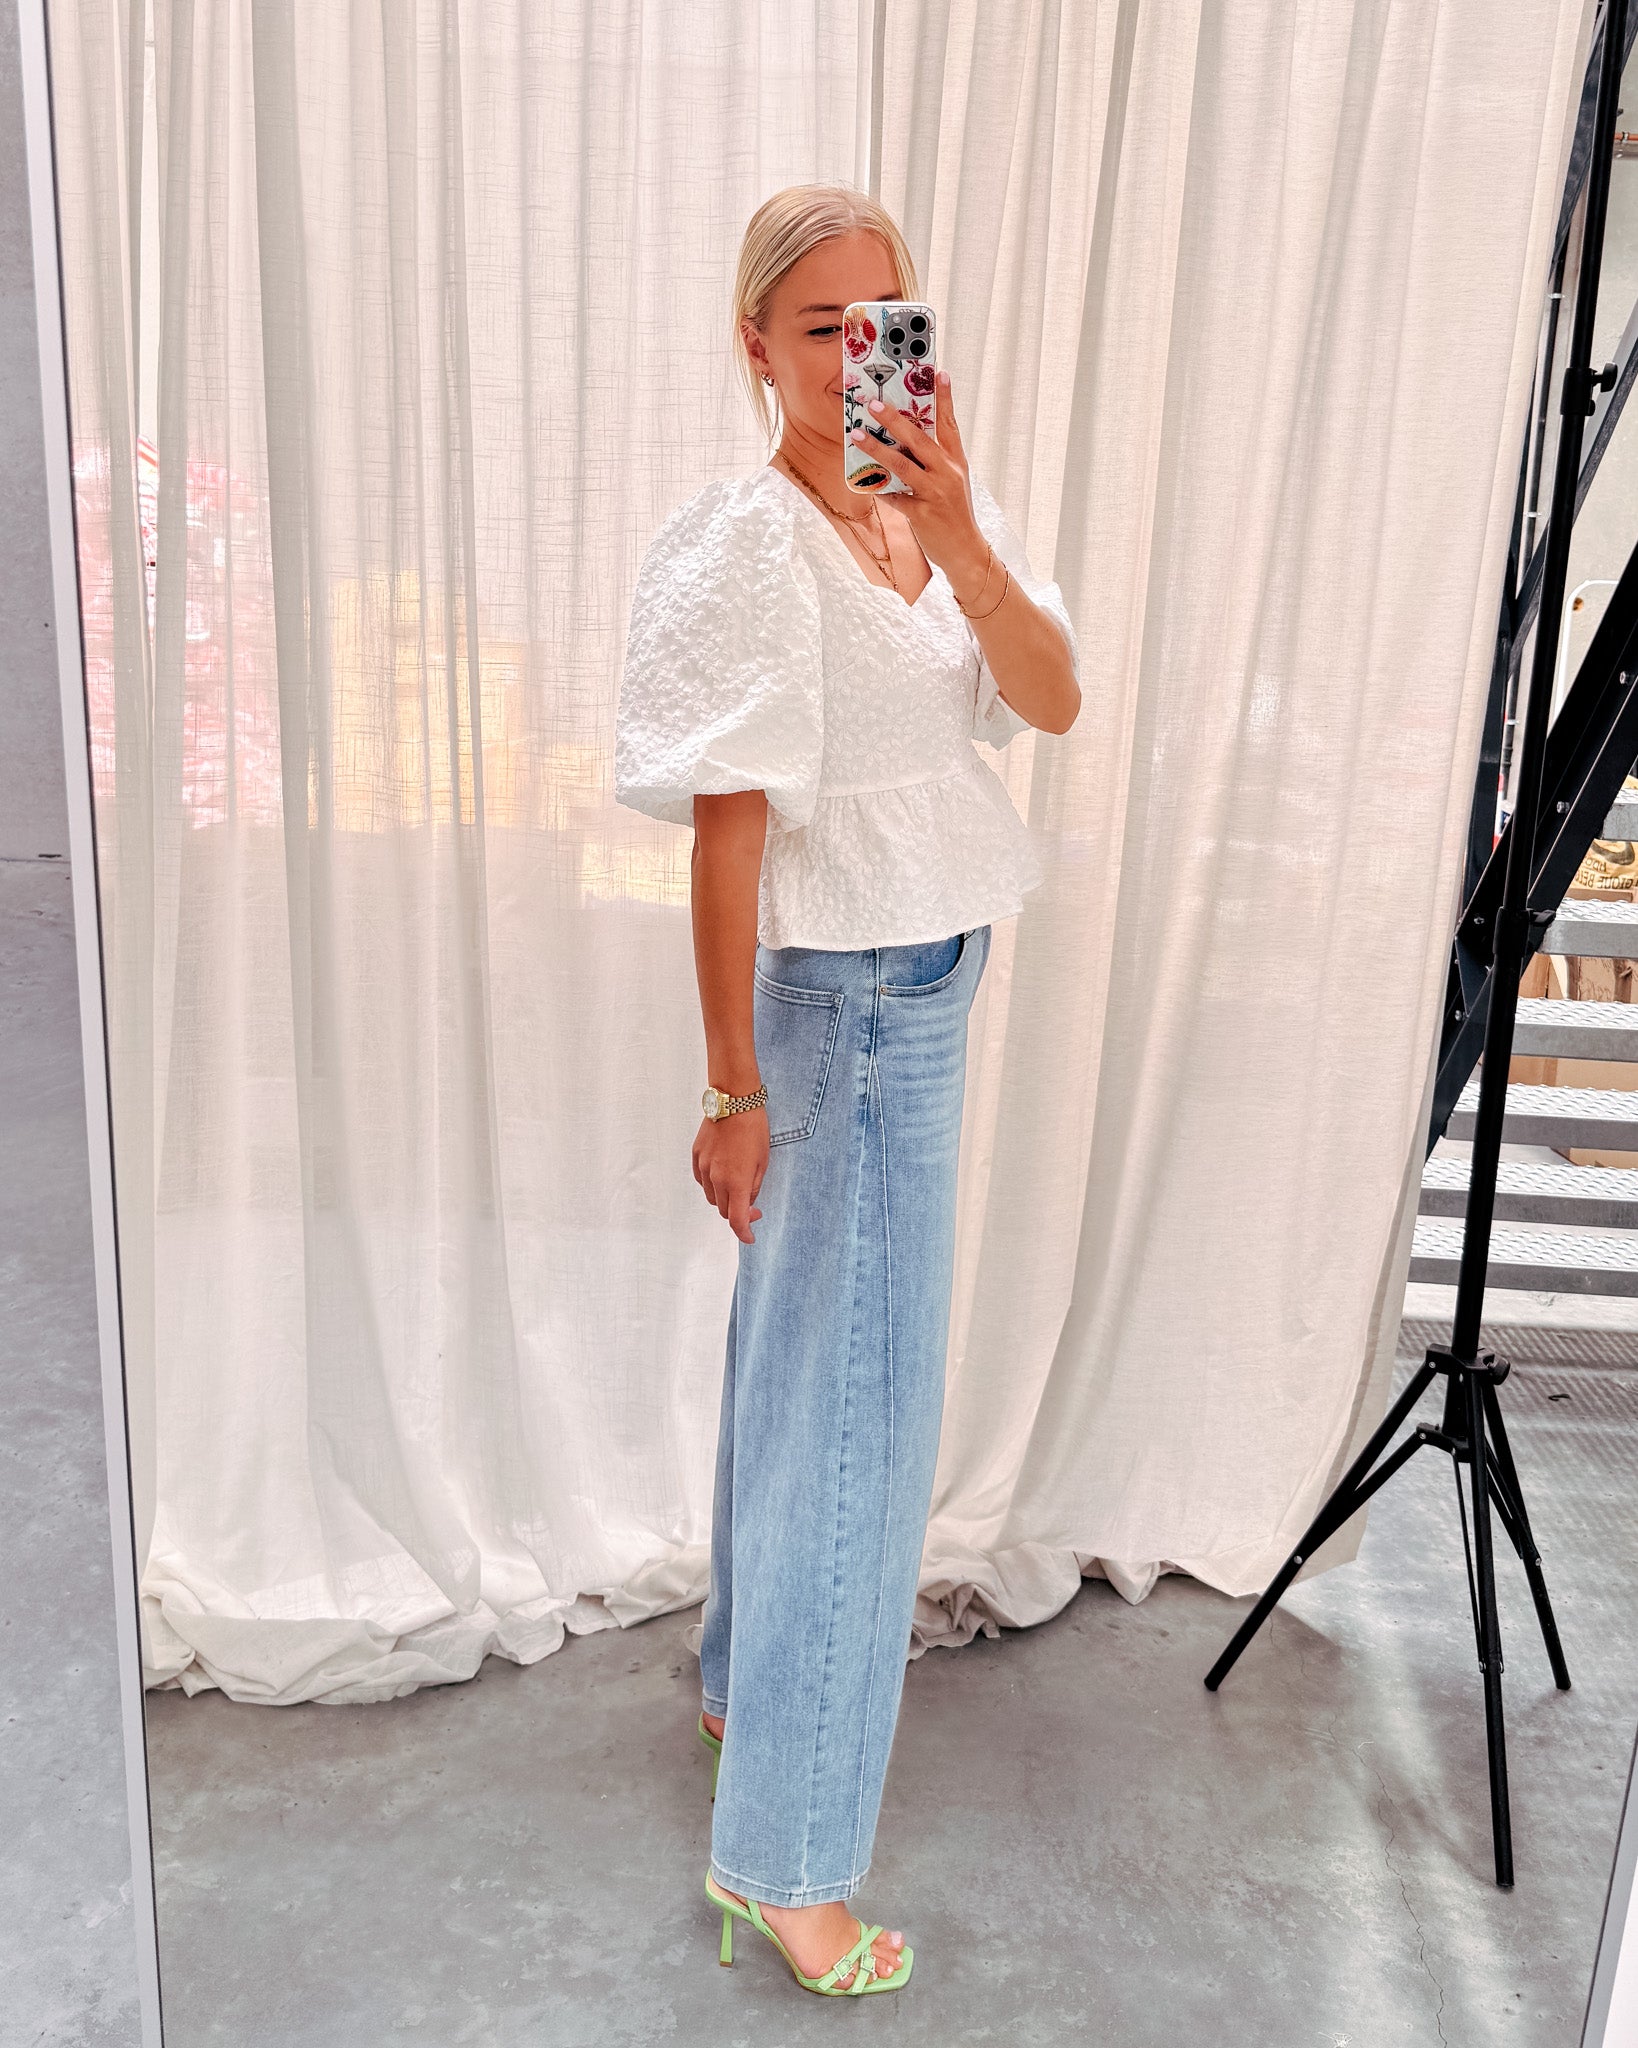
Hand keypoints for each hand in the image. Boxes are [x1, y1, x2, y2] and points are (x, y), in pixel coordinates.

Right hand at [693, 1108, 768, 1244]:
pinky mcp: (696, 1156)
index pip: (736, 1219)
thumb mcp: (763, 1161)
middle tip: (752, 1206)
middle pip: (723, 1210)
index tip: (750, 1237)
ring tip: (738, 1184)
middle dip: (737, 1213)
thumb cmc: (754, 1129)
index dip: (744, 1233)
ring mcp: (703, 1167)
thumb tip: (747, 1201)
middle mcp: (716, 1178)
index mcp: (736, 1182)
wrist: (733, 1102)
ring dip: (724, 1198)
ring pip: (711, 1196)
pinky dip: (712, 1184)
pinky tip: (723, 1174)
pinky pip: (702, 1180)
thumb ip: (754, 1186)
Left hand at [851, 371, 990, 595]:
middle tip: (872, 403)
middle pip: (919, 439)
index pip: (950, 424)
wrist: (965, 551)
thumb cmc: (954, 514)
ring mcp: (934, 493)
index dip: (945, 398)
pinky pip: (893, 497)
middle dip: (894, 419)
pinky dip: (879, 489)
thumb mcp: (953, 482)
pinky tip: (864, 482)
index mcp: (956, 462)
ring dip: (876, 449)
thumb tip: (905, 442)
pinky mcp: (922, 514)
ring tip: (857, 435)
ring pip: (901, 465)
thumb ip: (935, 461)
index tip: (939, 372)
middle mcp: (947, 473)